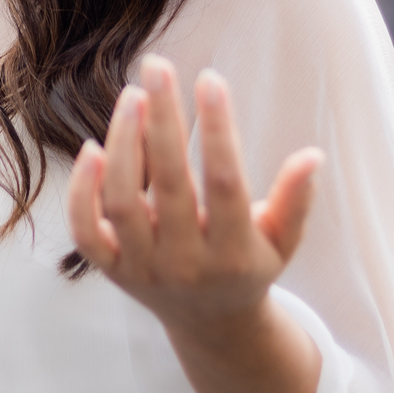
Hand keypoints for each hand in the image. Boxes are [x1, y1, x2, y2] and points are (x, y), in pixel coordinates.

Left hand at [68, 55, 320, 338]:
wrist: (210, 327)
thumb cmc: (248, 267)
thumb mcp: (282, 241)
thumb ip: (295, 201)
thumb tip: (312, 156)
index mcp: (234, 254)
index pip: (225, 182)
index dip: (217, 128)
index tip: (210, 78)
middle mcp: (185, 263)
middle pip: (170, 183)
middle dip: (163, 118)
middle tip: (158, 65)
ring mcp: (142, 269)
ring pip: (122, 201)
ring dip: (123, 143)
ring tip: (132, 95)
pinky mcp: (112, 270)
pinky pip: (85, 231)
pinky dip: (81, 191)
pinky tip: (91, 148)